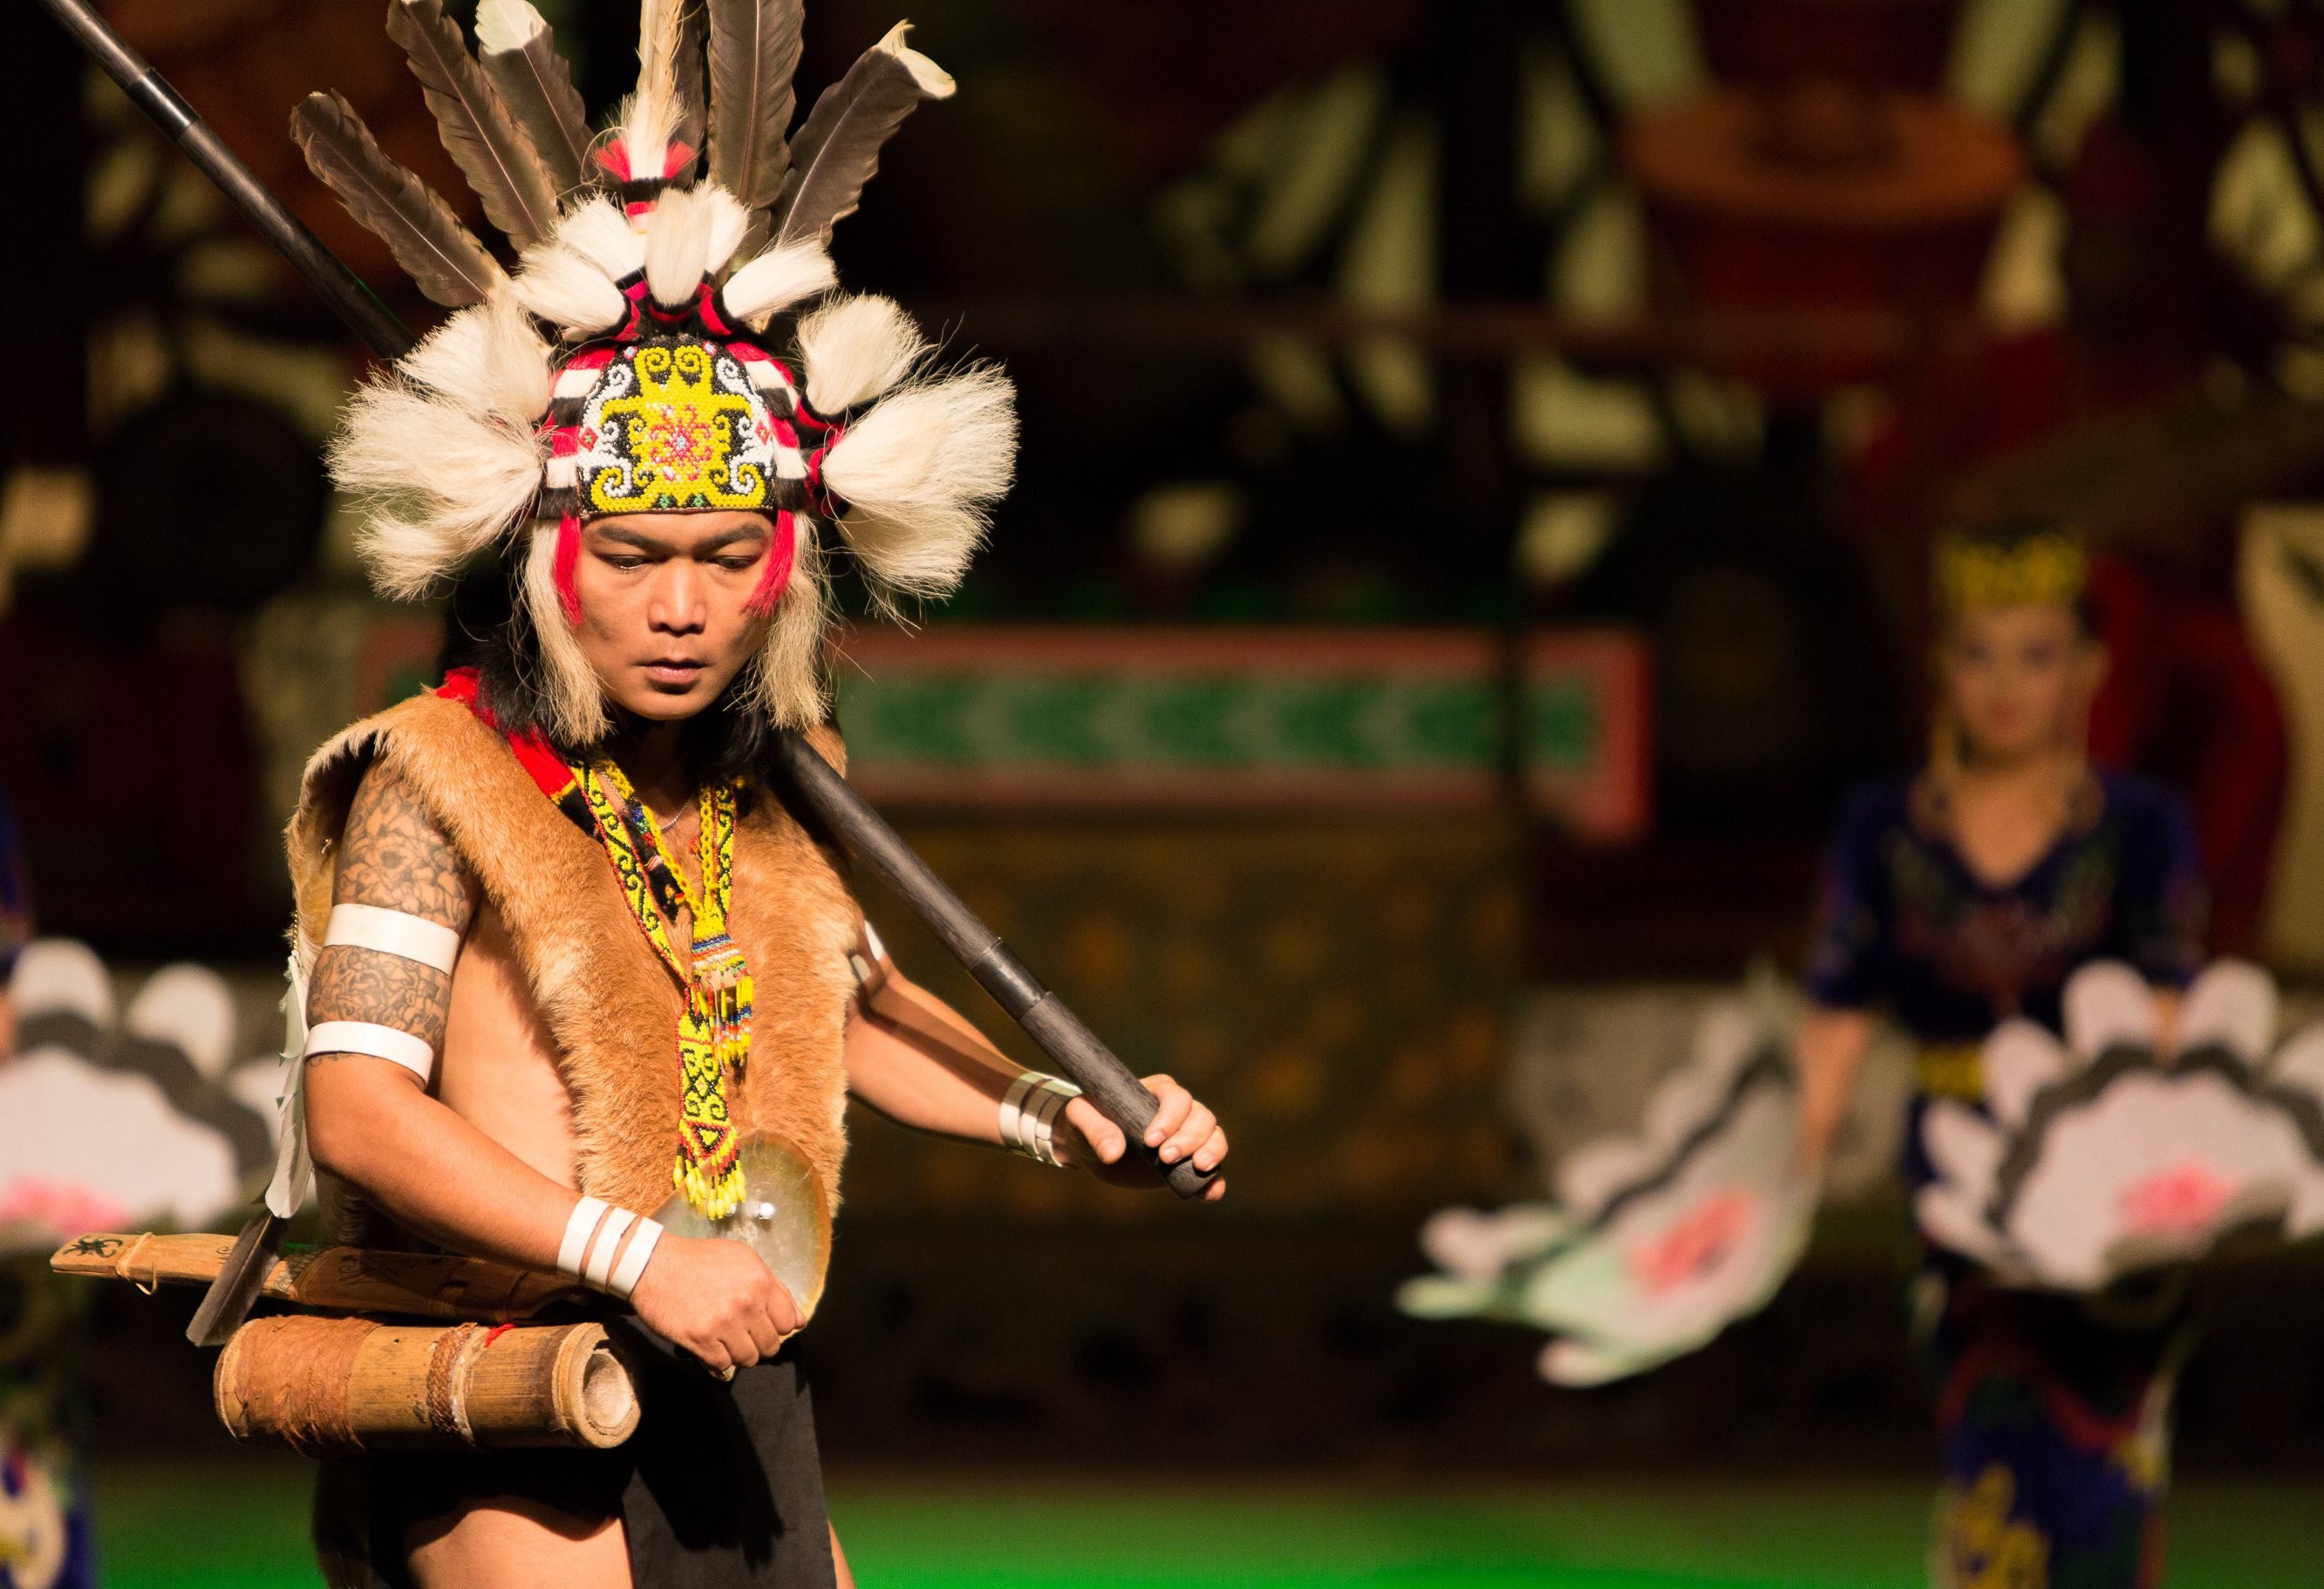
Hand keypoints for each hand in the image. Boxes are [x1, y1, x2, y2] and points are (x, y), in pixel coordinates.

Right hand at [626, 1234, 799, 1373]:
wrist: (654, 1265)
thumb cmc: (700, 1260)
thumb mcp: (742, 1260)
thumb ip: (774, 1287)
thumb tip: (799, 1320)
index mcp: (760, 1281)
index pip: (789, 1323)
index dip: (778, 1327)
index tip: (764, 1325)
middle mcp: (746, 1304)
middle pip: (770, 1346)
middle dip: (758, 1343)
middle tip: (742, 1335)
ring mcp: (723, 1324)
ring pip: (748, 1359)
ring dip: (738, 1354)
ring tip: (725, 1341)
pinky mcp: (700, 1340)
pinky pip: (722, 1365)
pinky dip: (717, 1361)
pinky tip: (709, 1348)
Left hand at [1056, 1074, 1228, 1199]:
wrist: (1089, 1149)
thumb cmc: (1085, 1123)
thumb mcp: (1080, 1119)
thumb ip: (1095, 1129)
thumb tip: (1113, 1151)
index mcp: (1156, 1092)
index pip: (1176, 1097)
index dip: (1170, 1117)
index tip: (1150, 1140)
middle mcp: (1178, 1112)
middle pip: (1202, 1116)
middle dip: (1189, 1137)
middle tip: (1166, 1157)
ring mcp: (1186, 1137)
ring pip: (1214, 1137)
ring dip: (1211, 1152)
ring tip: (1198, 1168)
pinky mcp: (1188, 1165)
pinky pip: (1211, 1171)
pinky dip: (1215, 1182)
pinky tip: (1211, 1193)